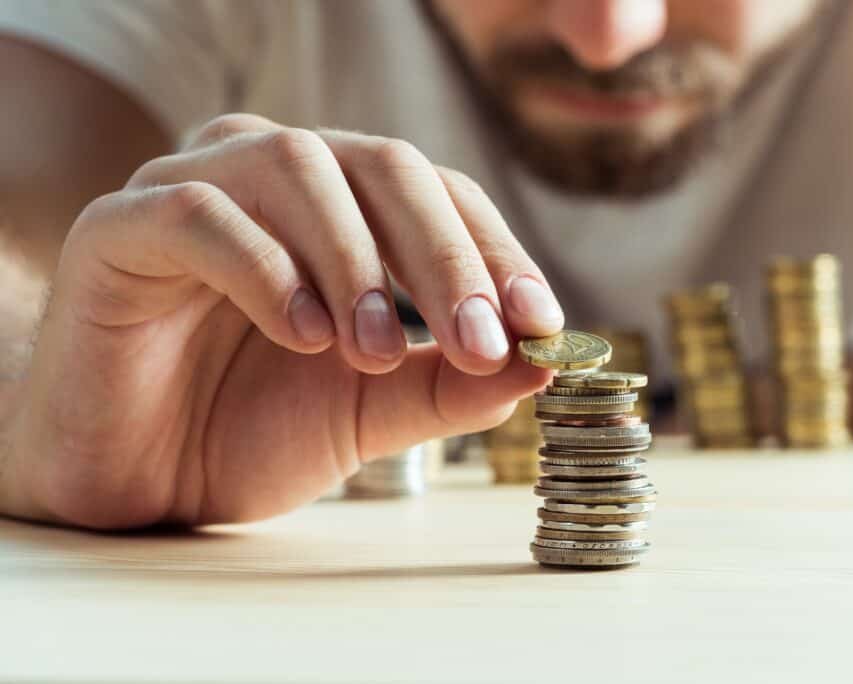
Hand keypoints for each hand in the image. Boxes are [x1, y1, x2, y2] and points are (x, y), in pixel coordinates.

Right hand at [3, 114, 562, 528]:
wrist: (137, 479)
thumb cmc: (250, 429)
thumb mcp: (372, 409)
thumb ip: (448, 384)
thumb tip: (540, 365)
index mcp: (341, 208)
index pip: (438, 195)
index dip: (494, 250)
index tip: (539, 322)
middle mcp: (273, 178)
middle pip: (382, 165)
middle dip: (442, 254)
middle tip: (477, 339)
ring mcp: (194, 188)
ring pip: (295, 165)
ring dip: (355, 259)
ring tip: (373, 348)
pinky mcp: (120, 226)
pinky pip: (198, 212)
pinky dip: (264, 265)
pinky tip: (300, 332)